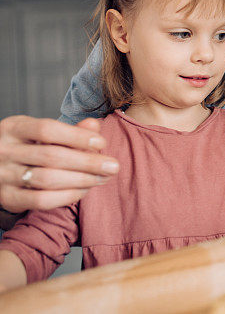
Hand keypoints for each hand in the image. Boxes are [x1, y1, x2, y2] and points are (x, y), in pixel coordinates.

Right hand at [0, 116, 119, 213]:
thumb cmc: (28, 147)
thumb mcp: (41, 133)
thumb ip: (68, 131)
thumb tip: (94, 125)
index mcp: (13, 128)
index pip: (47, 129)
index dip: (77, 136)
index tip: (102, 143)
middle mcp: (4, 150)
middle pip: (52, 156)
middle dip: (88, 162)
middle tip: (113, 166)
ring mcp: (2, 175)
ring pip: (47, 179)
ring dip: (81, 179)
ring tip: (102, 178)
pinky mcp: (6, 198)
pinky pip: (40, 200)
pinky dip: (67, 196)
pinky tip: (84, 191)